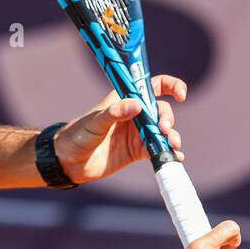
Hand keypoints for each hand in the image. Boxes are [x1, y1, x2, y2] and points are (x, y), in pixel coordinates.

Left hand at [52, 75, 185, 183]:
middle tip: (163, 129)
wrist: (68, 162)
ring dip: (171, 137)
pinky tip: (175, 158)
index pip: (153, 86)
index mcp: (124, 99)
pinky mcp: (137, 151)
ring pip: (162, 131)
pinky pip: (157, 150)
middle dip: (167, 119)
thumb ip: (115, 113)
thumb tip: (137, 105)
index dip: (170, 86)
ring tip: (172, 145)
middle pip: (161, 111)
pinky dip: (168, 153)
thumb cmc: (77, 135)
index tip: (181, 95)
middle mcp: (134, 114)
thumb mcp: (95, 122)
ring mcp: (137, 133)